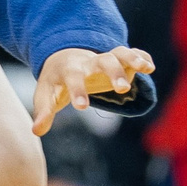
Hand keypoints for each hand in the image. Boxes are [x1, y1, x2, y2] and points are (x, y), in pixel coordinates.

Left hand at [30, 47, 156, 135]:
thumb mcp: (46, 95)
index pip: (74, 78)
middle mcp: (90, 62)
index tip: (82, 107)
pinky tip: (150, 67)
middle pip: (103, 61)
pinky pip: (133, 54)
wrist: (64, 58)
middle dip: (113, 72)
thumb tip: (36, 131)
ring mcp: (106, 59)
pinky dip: (142, 58)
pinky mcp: (119, 60)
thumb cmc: (55, 82)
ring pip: (120, 53)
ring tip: (146, 69)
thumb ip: (43, 112)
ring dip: (133, 59)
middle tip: (122, 89)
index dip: (78, 91)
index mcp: (70, 69)